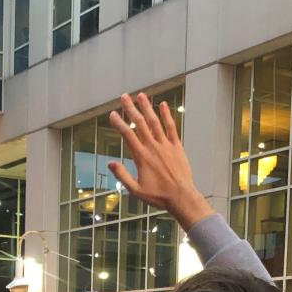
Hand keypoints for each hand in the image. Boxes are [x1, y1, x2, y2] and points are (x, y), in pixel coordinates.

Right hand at [108, 94, 212, 231]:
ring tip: (140, 95)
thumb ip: (122, 175)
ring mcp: (165, 145)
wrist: (181, 196)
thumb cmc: (158, 196)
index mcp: (141, 157)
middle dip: (131, 109)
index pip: (127, 135)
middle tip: (124, 97)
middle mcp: (153, 147)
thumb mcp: (135, 190)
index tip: (112, 114)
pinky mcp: (176, 146)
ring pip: (154, 122)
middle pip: (139, 123)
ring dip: (147, 107)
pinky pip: (171, 127)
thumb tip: (110, 163)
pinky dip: (166, 115)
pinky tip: (163, 105)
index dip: (119, 123)